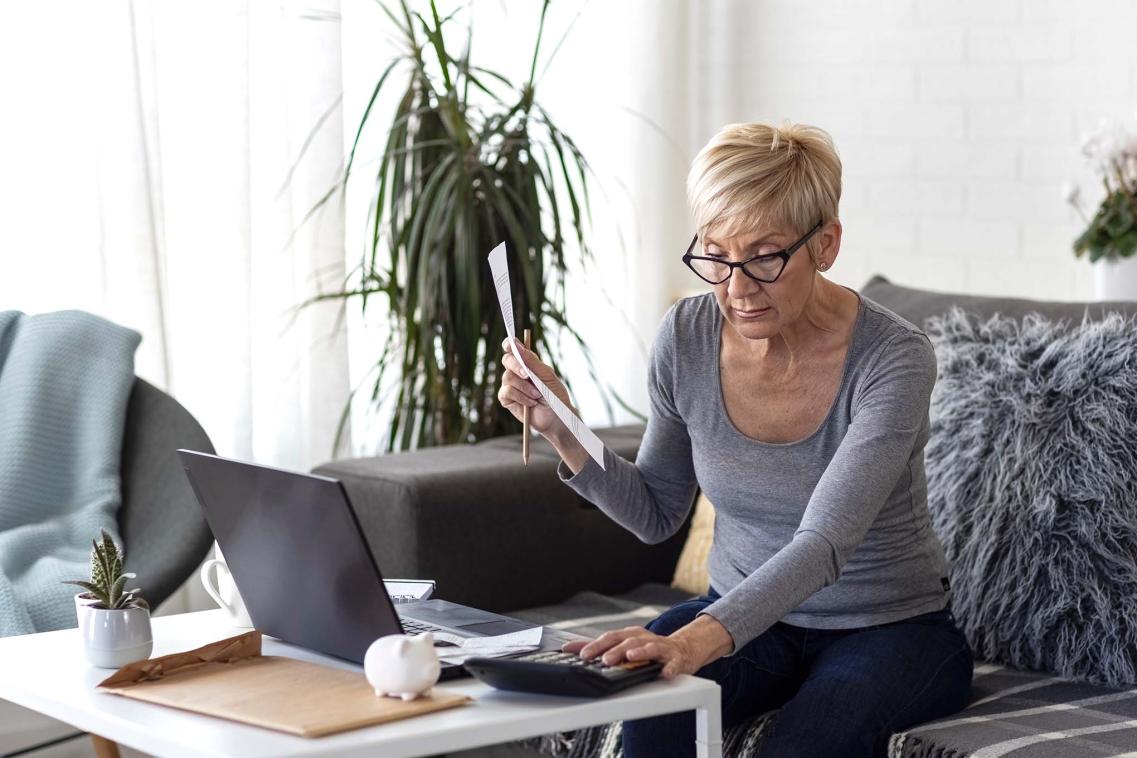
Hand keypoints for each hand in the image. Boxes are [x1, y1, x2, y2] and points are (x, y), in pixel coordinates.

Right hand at [497, 337, 573, 437]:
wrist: (557, 417)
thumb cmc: (555, 395)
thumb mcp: (546, 375)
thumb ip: (531, 360)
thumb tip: (516, 344)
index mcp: (527, 363)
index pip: (513, 349)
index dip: (509, 344)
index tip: (510, 344)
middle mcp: (517, 372)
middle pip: (507, 360)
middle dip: (516, 366)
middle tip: (527, 375)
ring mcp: (511, 385)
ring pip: (507, 377)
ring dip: (524, 387)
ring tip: (537, 395)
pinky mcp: (507, 399)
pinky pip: (506, 392)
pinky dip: (520, 397)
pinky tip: (530, 403)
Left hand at [560, 626, 699, 679]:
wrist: (682, 649)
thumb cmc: (648, 648)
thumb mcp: (623, 644)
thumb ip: (598, 646)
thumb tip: (570, 647)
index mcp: (629, 635)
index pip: (610, 638)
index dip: (596, 646)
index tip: (582, 655)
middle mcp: (643, 638)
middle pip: (628, 642)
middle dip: (615, 650)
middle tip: (605, 659)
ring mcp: (660, 647)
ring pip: (649, 647)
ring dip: (640, 652)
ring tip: (631, 657)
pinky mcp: (675, 658)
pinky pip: (673, 663)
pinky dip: (669, 668)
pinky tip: (664, 673)